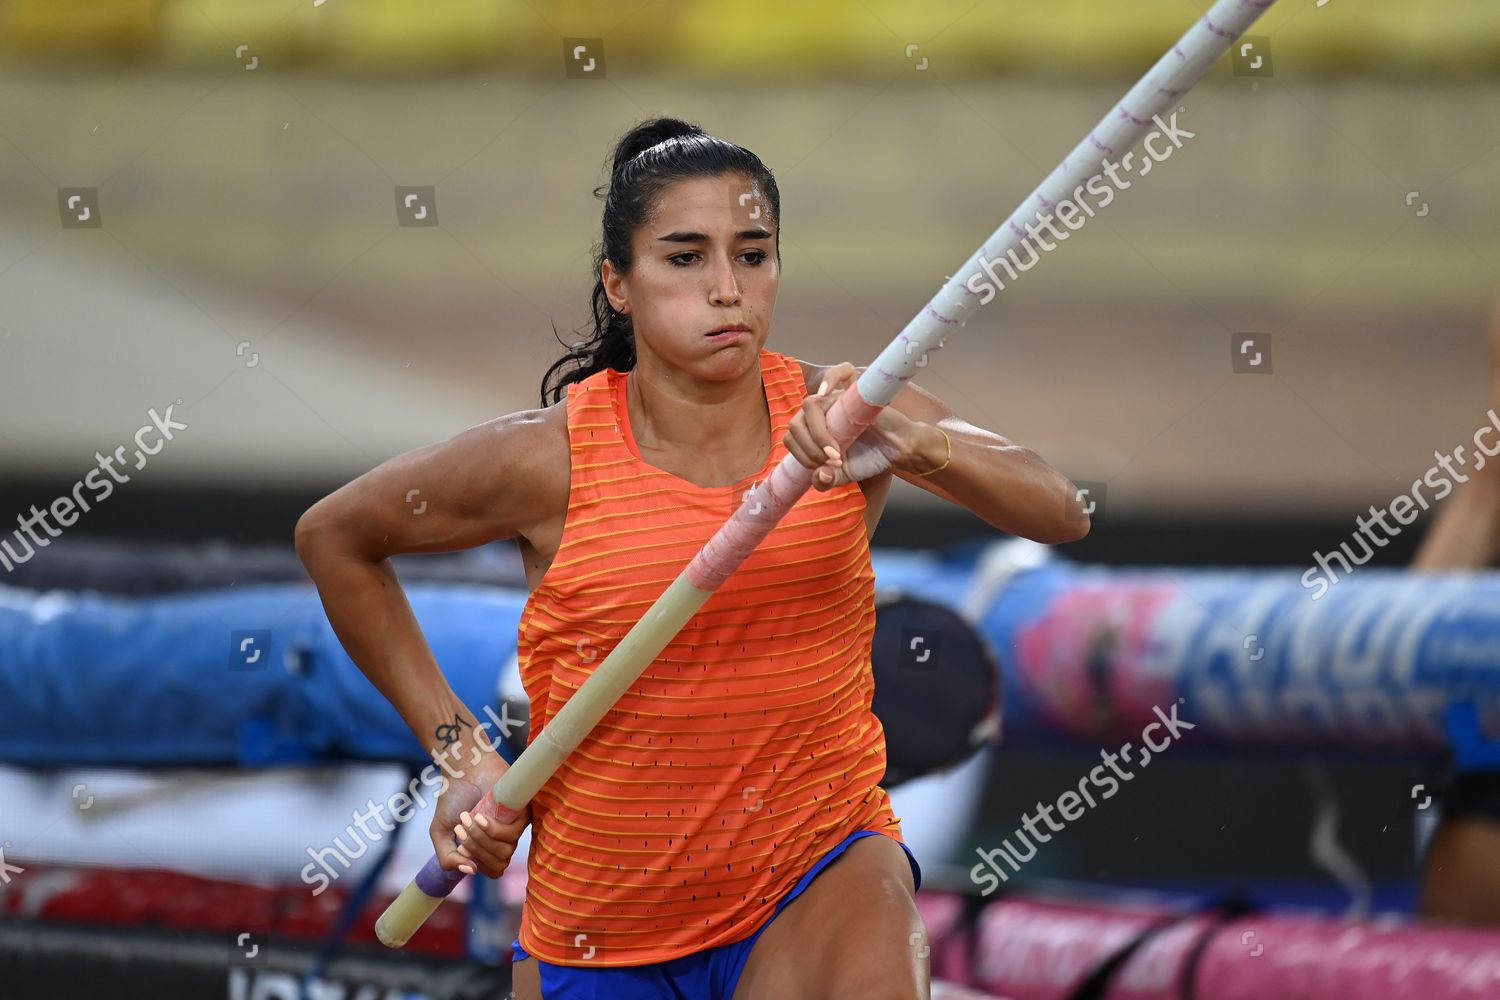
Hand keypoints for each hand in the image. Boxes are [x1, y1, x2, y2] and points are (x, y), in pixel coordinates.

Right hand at [430, 746, 529, 878]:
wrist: (461, 770)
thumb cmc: (453, 799)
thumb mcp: (441, 834)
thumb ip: (448, 859)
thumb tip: (471, 871)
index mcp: (492, 846)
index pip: (494, 871)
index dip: (476, 864)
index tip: (460, 845)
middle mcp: (506, 837)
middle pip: (499, 864)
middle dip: (475, 850)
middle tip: (461, 828)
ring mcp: (515, 825)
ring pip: (505, 852)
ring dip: (480, 839)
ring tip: (468, 819)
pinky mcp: (522, 811)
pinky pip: (511, 834)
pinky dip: (491, 830)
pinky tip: (479, 816)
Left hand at [787, 362, 917, 490]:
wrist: (898, 448)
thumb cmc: (870, 457)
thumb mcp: (843, 475)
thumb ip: (826, 480)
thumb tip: (820, 475)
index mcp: (812, 428)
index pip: (791, 438)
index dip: (802, 457)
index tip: (826, 469)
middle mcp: (821, 411)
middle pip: (795, 424)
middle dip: (810, 450)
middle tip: (834, 462)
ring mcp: (836, 398)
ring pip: (809, 406)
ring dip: (818, 436)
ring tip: (837, 453)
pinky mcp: (852, 392)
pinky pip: (835, 381)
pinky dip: (828, 392)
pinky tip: (835, 423)